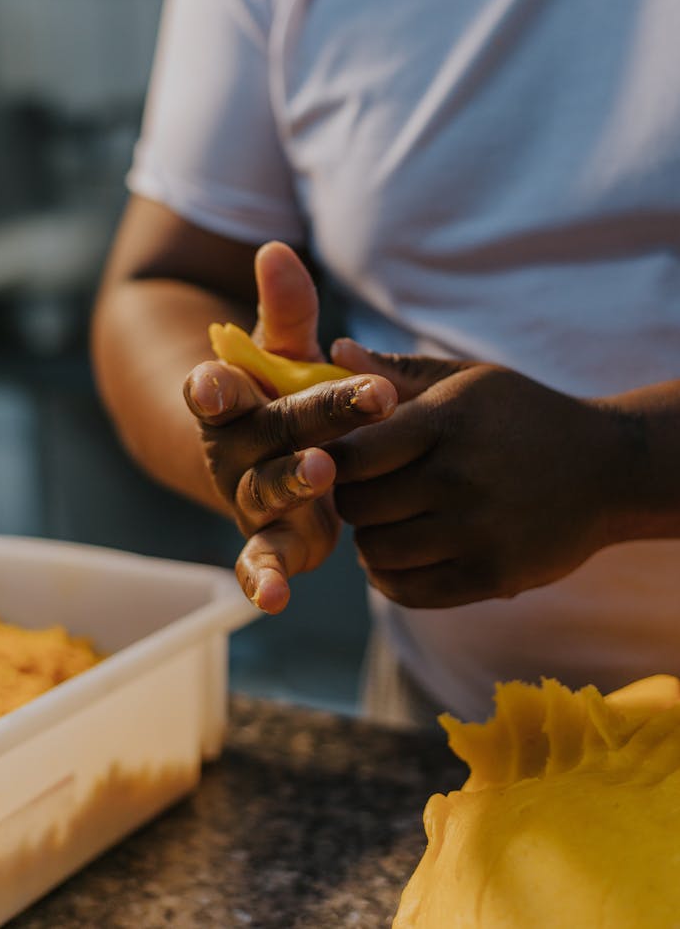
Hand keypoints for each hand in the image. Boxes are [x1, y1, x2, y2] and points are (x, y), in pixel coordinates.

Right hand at [183, 244, 396, 612]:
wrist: (257, 448)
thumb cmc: (275, 389)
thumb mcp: (280, 348)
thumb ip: (284, 308)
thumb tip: (278, 249)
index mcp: (226, 399)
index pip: (214, 389)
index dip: (210, 387)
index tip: (213, 381)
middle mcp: (230, 449)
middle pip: (261, 438)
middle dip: (298, 427)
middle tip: (327, 428)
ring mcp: (249, 495)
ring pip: (265, 495)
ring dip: (288, 488)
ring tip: (320, 477)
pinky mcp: (273, 536)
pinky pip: (264, 559)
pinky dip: (265, 579)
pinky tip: (276, 597)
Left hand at [327, 341, 620, 607]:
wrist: (607, 468)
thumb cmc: (521, 416)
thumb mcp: (466, 380)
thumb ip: (396, 372)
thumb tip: (335, 350)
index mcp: (446, 421)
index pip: (351, 453)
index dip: (334, 460)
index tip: (344, 459)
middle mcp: (459, 476)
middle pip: (358, 506)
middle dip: (350, 501)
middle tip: (365, 493)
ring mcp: (477, 531)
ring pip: (377, 551)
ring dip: (370, 541)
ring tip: (385, 523)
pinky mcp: (493, 576)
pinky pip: (409, 590)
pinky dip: (390, 578)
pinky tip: (399, 557)